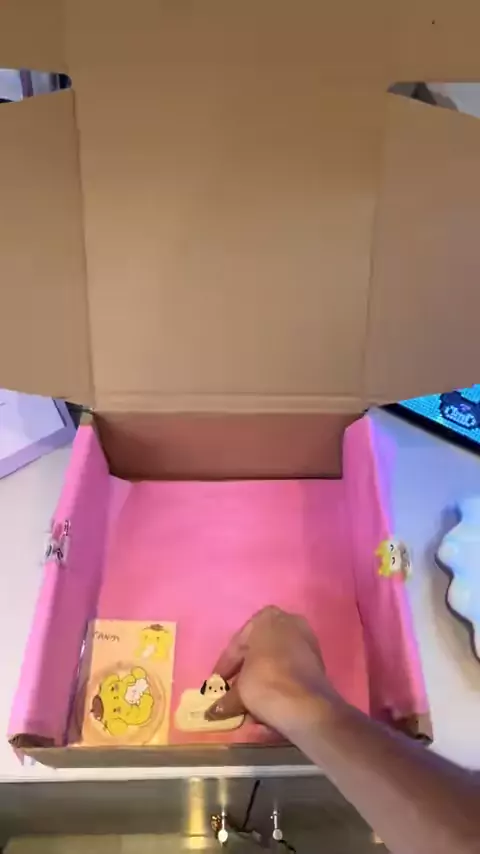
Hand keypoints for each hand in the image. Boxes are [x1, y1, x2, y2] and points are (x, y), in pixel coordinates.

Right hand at [206, 606, 336, 739]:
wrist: (306, 705)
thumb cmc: (265, 682)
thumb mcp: (238, 689)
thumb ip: (227, 696)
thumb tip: (215, 710)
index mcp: (267, 617)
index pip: (237, 644)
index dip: (224, 668)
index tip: (215, 685)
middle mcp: (289, 622)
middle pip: (258, 652)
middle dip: (244, 674)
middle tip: (231, 693)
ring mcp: (307, 641)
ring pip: (275, 664)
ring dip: (261, 683)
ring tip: (248, 706)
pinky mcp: (318, 663)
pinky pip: (290, 674)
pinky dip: (278, 687)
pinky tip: (267, 707)